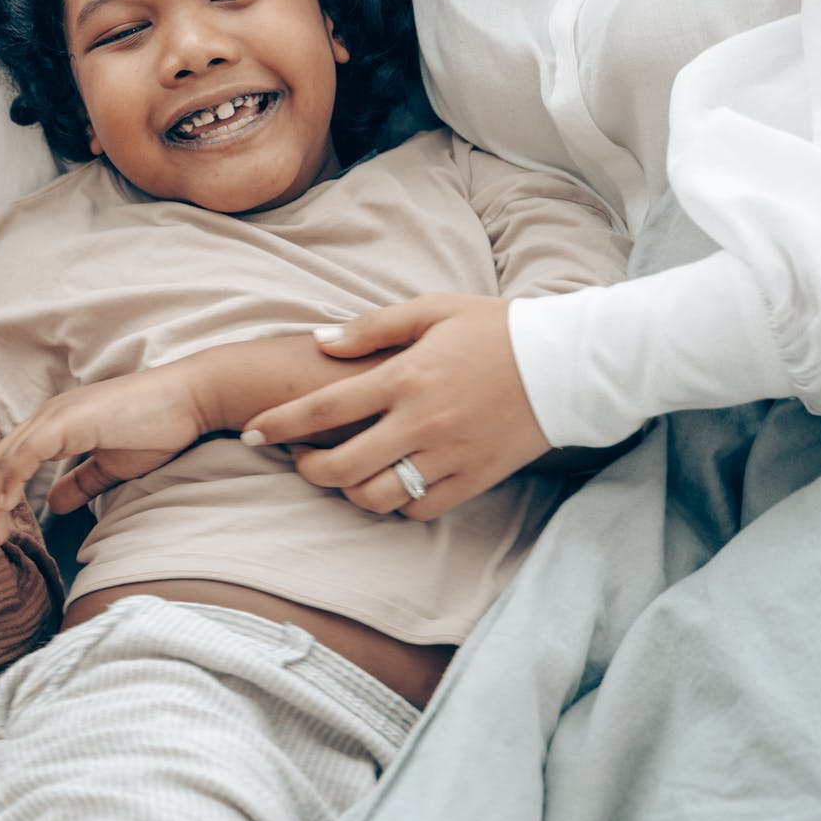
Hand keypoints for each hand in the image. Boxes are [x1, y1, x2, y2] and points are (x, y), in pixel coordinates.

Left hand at [0, 365, 210, 547]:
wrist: (190, 401)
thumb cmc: (157, 428)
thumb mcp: (111, 466)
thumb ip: (81, 482)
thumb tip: (53, 503)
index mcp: (53, 426)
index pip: (8, 463)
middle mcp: (46, 417)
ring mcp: (54, 416)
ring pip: (6, 462)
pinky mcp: (67, 421)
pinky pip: (27, 455)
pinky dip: (11, 481)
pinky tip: (3, 508)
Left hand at [241, 296, 549, 519]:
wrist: (570, 362)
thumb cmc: (496, 328)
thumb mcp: (431, 310)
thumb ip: (371, 329)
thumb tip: (317, 342)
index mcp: (405, 377)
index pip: (324, 408)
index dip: (280, 425)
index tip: (250, 434)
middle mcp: (422, 422)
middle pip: (342, 467)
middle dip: (307, 469)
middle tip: (299, 459)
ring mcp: (450, 456)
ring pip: (378, 497)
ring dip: (349, 492)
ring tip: (342, 475)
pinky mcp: (477, 479)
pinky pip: (423, 510)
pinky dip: (398, 505)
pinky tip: (390, 485)